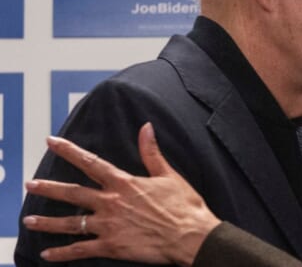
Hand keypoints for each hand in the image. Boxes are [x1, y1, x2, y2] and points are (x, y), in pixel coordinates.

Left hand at [22, 122, 220, 266]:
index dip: (69, 151)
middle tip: (30, 184)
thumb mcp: (169, 175)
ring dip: (47, 222)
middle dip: (48, 188)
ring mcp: (109, 226)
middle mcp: (112, 203)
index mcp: (125, 183)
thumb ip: (152, 152)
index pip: (90, 162)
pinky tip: (48, 254)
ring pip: (71, 223)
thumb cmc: (184, 206)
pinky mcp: (112, 246)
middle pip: (73, 193)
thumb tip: (146, 128)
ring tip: (29, 220)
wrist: (191, 236)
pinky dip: (63, 253)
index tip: (51, 142)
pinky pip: (81, 250)